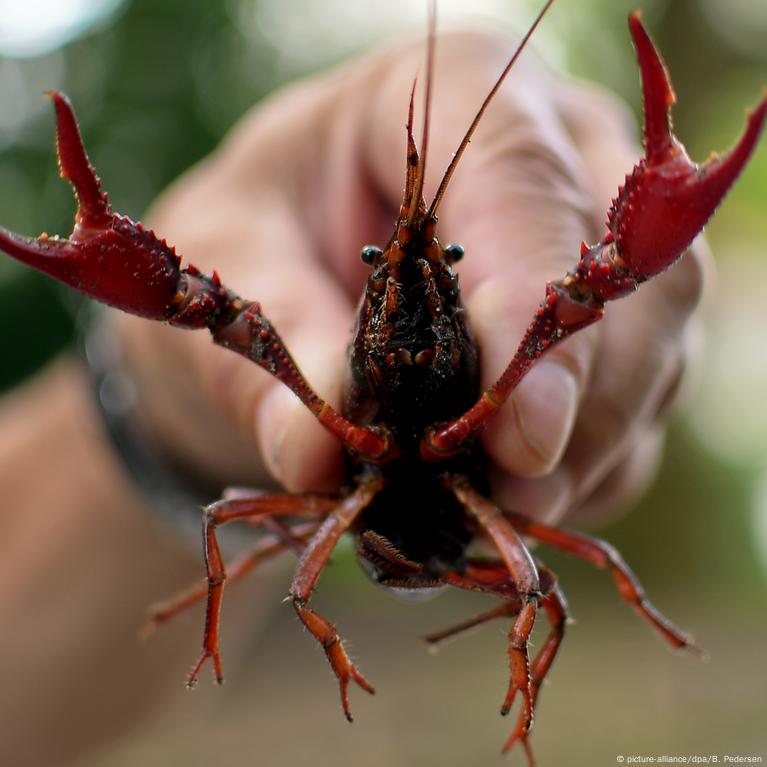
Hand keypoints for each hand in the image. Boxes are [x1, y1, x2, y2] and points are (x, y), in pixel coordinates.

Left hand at [116, 31, 705, 522]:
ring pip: (654, 348)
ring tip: (504, 511)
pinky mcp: (603, 323)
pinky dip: (591, 464)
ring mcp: (590, 246)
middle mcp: (556, 158)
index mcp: (457, 100)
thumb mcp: (235, 264)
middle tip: (512, 500)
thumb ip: (278, 344)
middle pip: (625, 279)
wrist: (287, 255)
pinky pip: (637, 400)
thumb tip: (316, 452)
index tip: (523, 437)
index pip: (525, 184)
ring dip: (591, 448)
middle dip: (582, 405)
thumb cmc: (261, 232)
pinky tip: (518, 493)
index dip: (530, 307)